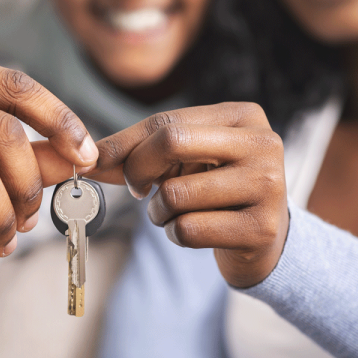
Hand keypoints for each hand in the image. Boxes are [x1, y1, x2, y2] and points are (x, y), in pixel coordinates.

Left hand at [94, 103, 287, 287]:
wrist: (265, 241)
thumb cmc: (216, 191)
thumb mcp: (186, 160)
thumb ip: (141, 151)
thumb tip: (90, 158)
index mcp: (243, 115)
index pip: (167, 121)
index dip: (124, 144)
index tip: (96, 162)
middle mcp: (263, 143)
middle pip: (172, 142)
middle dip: (137, 169)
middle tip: (136, 189)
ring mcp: (267, 186)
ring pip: (175, 194)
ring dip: (158, 212)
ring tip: (175, 214)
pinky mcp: (262, 228)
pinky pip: (188, 230)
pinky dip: (175, 234)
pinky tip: (194, 232)